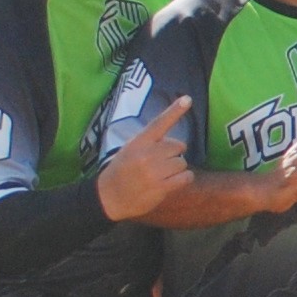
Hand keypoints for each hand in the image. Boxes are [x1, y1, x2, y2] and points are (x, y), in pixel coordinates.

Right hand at [93, 94, 194, 223]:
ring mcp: (154, 171)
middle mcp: (147, 154)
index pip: (159, 123)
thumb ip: (149, 142)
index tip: (187, 99)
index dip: (174, 111)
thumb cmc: (121, 171)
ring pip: (182, 162)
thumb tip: (172, 143)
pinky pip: (185, 177)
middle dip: (173, 154)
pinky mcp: (161, 187)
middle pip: (178, 146)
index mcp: (139, 142)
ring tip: (163, 174)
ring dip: (177, 168)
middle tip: (161, 162)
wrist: (109, 196)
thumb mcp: (130, 149)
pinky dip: (184, 178)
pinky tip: (173, 181)